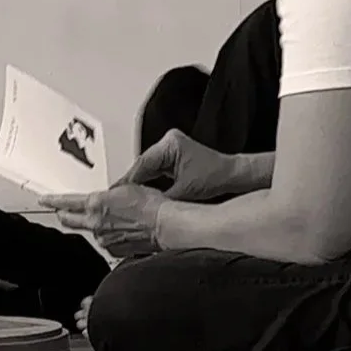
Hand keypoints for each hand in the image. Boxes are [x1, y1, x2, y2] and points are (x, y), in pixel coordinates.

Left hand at [38, 184, 167, 258]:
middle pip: (69, 220)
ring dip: (93, 226)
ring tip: (110, 220)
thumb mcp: (125, 189)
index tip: (44, 200)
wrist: (164, 225)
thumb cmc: (150, 206)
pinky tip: (121, 232)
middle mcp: (95, 223)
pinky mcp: (113, 249)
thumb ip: (108, 195)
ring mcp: (103, 238)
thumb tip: (105, 197)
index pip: (65, 202)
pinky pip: (105, 242)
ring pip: (90, 231)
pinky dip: (109, 237)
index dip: (52, 201)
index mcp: (95, 203)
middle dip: (63, 214)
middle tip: (61, 211)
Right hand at [121, 129, 238, 202]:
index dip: (128, 182)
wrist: (233, 176)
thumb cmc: (217, 178)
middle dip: (131, 183)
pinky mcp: (172, 156)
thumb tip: (141, 208)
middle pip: (141, 164)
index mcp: (170, 145)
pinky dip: (147, 181)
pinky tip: (141, 193)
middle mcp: (168, 142)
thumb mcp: (184, 192)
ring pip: (146, 167)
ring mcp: (170, 148)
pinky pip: (153, 169)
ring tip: (127, 198)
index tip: (116, 195)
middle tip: (117, 199)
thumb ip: (159, 199)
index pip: (141, 164)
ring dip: (138, 183)